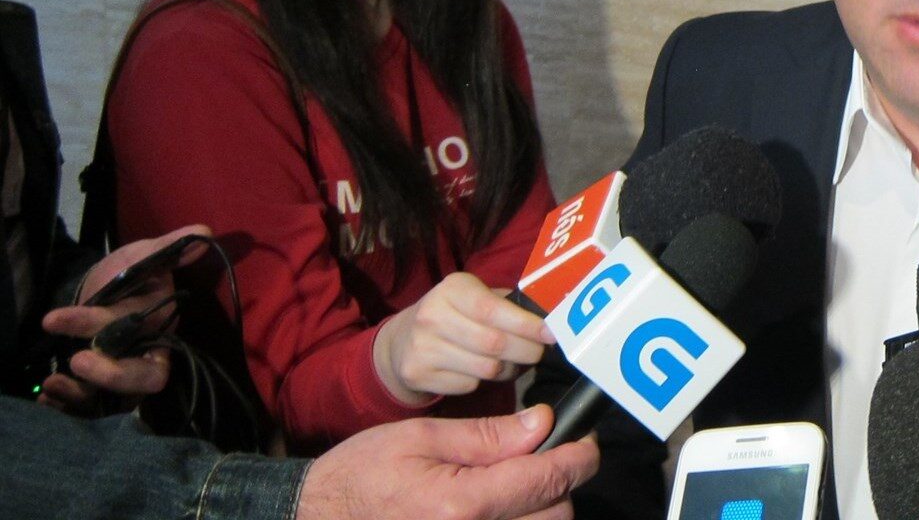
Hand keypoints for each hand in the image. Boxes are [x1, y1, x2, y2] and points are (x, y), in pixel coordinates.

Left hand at [38, 223, 211, 410]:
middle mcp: (146, 352)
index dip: (95, 324)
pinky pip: (91, 406)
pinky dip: (68, 404)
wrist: (106, 288)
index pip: (137, 329)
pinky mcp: (102, 387)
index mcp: (159, 322)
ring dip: (82, 395)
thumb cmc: (127, 273)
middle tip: (76, 360)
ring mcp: (125, 373)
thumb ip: (169, 248)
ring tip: (52, 384)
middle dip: (111, 374)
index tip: (52, 318)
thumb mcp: (144, 255)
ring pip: (117, 400)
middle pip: (145, 377)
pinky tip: (48, 395)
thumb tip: (203, 232)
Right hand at [298, 404, 599, 519]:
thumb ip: (487, 436)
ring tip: (517, 484)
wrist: (318, 518)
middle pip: (555, 514)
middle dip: (559, 483)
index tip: (584, 441)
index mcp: (461, 505)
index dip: (578, 457)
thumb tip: (543, 424)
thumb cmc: (362, 475)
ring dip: (542, 509)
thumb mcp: (420, 437)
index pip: (548, 480)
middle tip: (541, 458)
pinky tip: (503, 508)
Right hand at [375, 272, 554, 404]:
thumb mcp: (475, 297)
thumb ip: (509, 305)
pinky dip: (484, 382)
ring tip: (512, 362)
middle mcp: (432, 315)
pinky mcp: (418, 373)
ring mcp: (422, 346)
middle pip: (495, 344)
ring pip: (486, 368)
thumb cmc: (455, 315)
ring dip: (509, 369)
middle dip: (526, 351)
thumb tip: (552, 317)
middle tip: (539, 353)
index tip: (551, 335)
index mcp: (453, 289)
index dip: (527, 325)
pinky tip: (480, 371)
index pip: (494, 310)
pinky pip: (469, 385)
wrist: (402, 341)